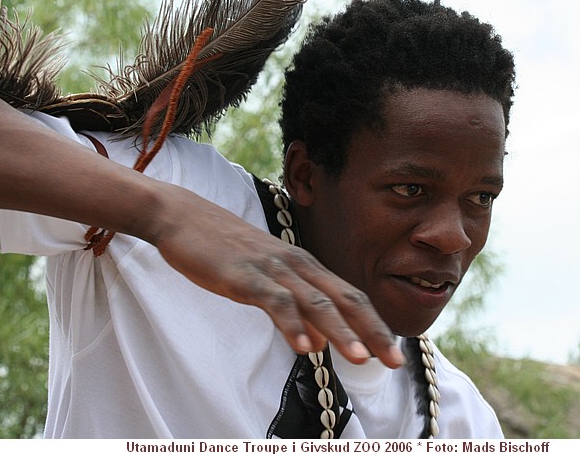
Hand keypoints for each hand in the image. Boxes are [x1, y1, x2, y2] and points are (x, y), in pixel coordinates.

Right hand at [151, 186, 405, 367]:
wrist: (184, 217)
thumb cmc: (226, 251)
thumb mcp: (268, 280)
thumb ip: (298, 308)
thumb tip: (323, 341)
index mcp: (305, 267)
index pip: (350, 297)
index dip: (375, 325)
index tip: (395, 354)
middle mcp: (297, 265)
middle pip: (345, 299)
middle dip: (372, 331)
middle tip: (395, 361)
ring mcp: (272, 268)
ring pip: (315, 301)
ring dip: (340, 331)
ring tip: (360, 359)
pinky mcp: (245, 275)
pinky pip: (274, 301)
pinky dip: (291, 324)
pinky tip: (304, 348)